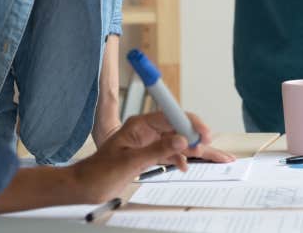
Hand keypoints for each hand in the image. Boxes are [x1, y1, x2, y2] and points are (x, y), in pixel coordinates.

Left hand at [67, 111, 231, 203]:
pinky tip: (186, 166)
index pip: (171, 116)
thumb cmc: (99, 172)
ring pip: (179, 143)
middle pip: (179, 129)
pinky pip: (171, 153)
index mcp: (140, 125)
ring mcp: (149, 142)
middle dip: (199, 139)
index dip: (190, 123)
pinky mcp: (149, 154)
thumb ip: (156, 150)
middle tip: (216, 151)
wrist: (85, 186)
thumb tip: (181, 140)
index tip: (204, 133)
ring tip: (216, 159)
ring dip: (195, 151)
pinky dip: (182, 159)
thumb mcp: (130, 162)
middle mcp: (146, 131)